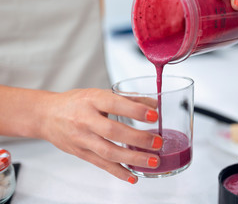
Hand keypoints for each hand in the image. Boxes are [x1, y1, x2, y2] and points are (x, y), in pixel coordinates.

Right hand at [40, 88, 161, 183]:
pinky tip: (133, 176)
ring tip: (152, 161)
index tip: (154, 115)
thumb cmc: (76, 103)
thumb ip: (127, 99)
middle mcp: (85, 119)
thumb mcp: (99, 94)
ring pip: (108, 151)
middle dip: (138, 138)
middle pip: (112, 131)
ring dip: (132, 158)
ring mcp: (82, 138)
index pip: (115, 104)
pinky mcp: (81, 153)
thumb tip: (153, 105)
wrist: (47, 115)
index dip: (135, 110)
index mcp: (92, 100)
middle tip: (157, 142)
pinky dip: (118, 172)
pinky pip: (101, 164)